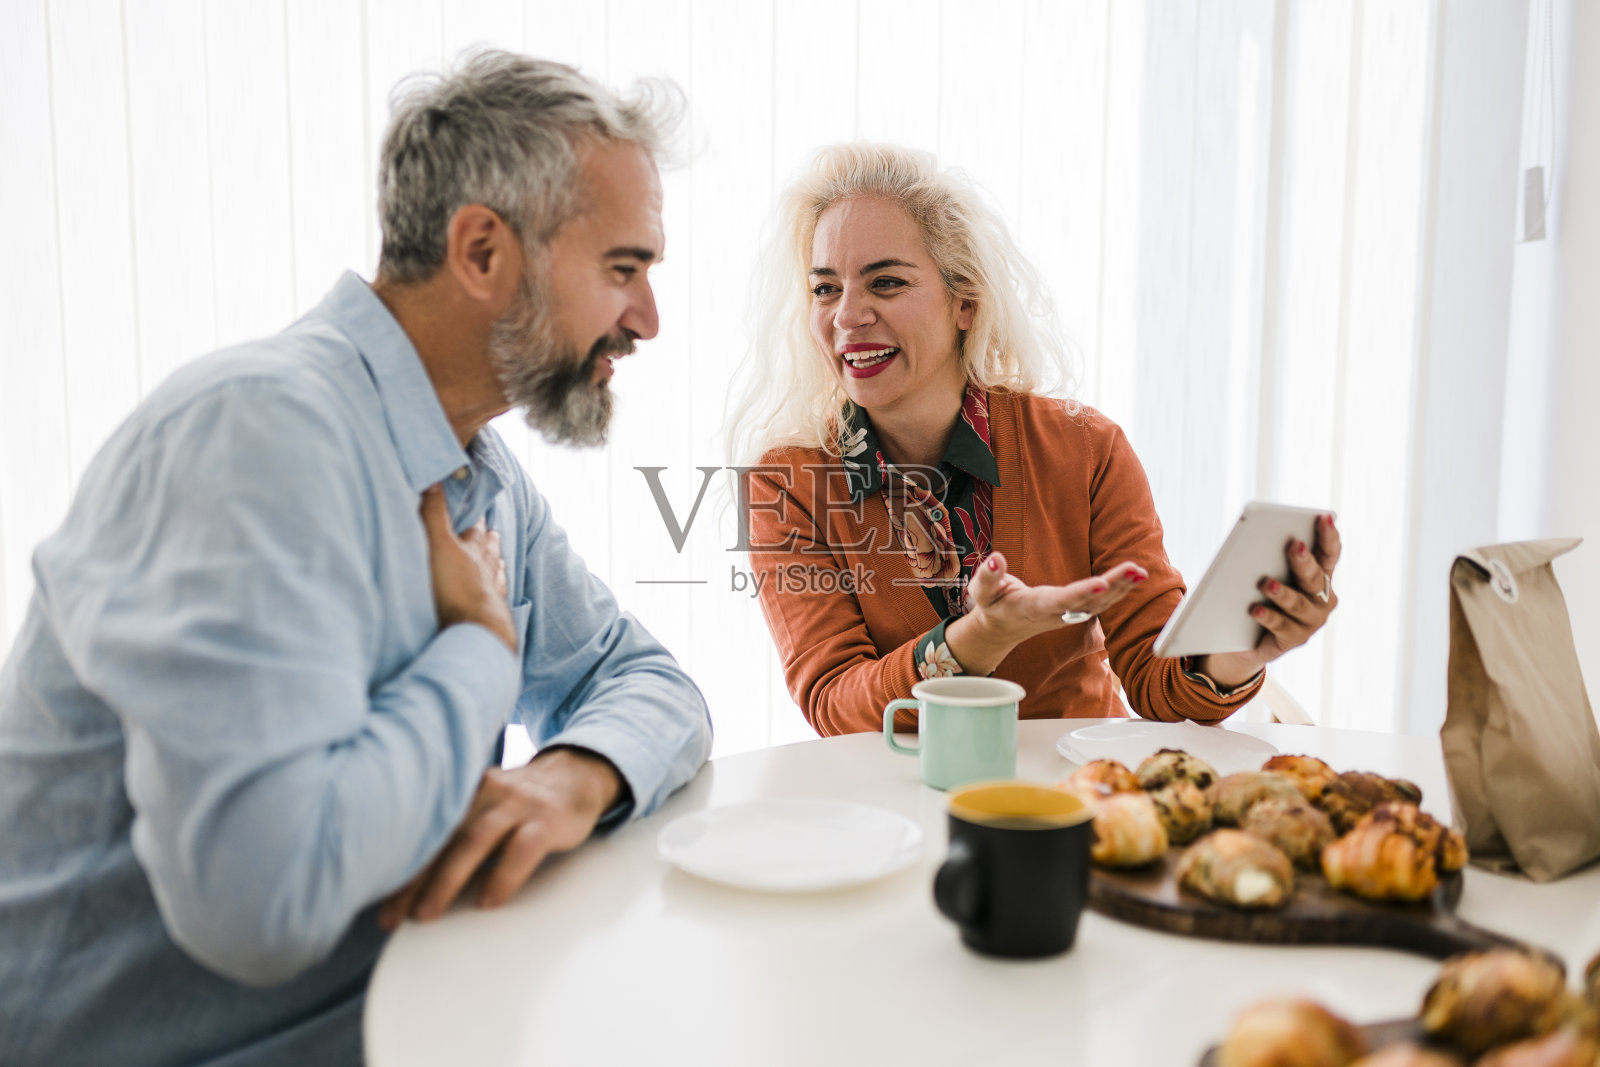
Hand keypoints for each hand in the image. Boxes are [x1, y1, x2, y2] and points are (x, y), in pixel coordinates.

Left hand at [378, 748, 623, 929]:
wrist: (576, 775)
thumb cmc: (520, 803)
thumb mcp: (483, 808)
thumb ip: (452, 833)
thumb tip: (409, 882)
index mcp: (462, 792)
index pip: (424, 833)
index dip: (397, 869)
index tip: (379, 906)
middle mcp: (485, 793)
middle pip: (442, 838)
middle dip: (413, 880)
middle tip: (392, 918)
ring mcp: (517, 804)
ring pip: (475, 840)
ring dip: (447, 879)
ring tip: (428, 914)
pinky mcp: (547, 819)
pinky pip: (523, 848)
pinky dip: (504, 875)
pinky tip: (490, 901)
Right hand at [420, 485, 514, 652]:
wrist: (477, 628)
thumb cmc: (456, 586)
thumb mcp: (439, 545)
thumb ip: (434, 515)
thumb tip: (434, 481)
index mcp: (475, 549)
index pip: (476, 528)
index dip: (476, 518)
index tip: (478, 508)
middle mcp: (487, 567)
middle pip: (490, 548)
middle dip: (488, 539)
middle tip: (491, 531)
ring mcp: (492, 590)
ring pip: (496, 570)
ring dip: (495, 562)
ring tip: (498, 558)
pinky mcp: (492, 611)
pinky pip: (497, 595)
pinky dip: (496, 589)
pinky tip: (498, 591)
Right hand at [944, 552, 1148, 676]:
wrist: (1002, 628)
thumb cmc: (993, 605)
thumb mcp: (981, 592)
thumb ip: (987, 576)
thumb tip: (997, 558)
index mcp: (1033, 607)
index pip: (1061, 600)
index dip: (1081, 592)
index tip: (1101, 582)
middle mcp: (1056, 613)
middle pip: (1089, 601)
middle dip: (1113, 586)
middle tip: (1134, 570)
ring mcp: (1069, 614)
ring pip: (1100, 603)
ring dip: (1122, 588)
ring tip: (1140, 571)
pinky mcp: (1077, 610)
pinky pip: (1102, 601)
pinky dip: (1120, 590)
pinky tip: (1136, 576)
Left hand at [1200, 514, 1341, 686]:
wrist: (1245, 637)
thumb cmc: (1259, 595)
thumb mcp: (1266, 573)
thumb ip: (1269, 558)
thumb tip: (1258, 541)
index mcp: (1319, 576)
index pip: (1329, 554)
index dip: (1329, 536)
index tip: (1324, 517)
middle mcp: (1322, 599)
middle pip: (1315, 578)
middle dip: (1304, 561)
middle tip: (1294, 545)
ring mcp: (1311, 621)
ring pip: (1298, 604)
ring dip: (1283, 592)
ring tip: (1266, 583)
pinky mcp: (1295, 639)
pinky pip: (1281, 626)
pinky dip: (1268, 616)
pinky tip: (1254, 609)